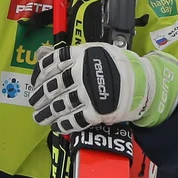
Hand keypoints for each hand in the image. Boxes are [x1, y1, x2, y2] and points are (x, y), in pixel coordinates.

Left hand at [29, 43, 177, 133]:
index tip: (34, 82)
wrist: (144, 82)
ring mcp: (89, 93)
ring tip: (39, 117)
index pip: (52, 62)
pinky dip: (63, 124)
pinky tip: (56, 126)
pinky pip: (75, 119)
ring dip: (47, 113)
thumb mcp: (95, 52)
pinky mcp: (96, 111)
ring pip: (61, 105)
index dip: (39, 73)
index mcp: (81, 55)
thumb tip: (42, 55)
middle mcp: (82, 73)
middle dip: (40, 96)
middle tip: (33, 102)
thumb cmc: (117, 65)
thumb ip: (71, 56)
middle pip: (54, 86)